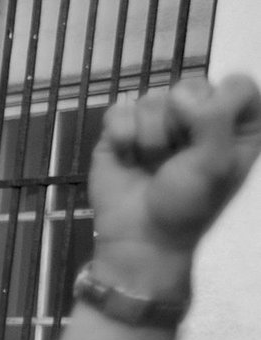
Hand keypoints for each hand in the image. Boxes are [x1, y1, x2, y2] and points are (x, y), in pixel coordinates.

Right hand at [89, 76, 260, 267]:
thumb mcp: (216, 164)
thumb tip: (180, 94)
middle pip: (191, 85)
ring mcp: (158, 122)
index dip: (221, 105)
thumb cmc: (188, 204)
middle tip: (177, 155)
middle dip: (179, 123)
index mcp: (234, 125)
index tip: (212, 134)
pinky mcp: (122, 129)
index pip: (238, 86)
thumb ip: (213, 119)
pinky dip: (121, 136)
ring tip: (151, 164)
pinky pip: (119, 110)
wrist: (139, 236)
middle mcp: (198, 117)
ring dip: (150, 137)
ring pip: (152, 98)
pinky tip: (126, 156)